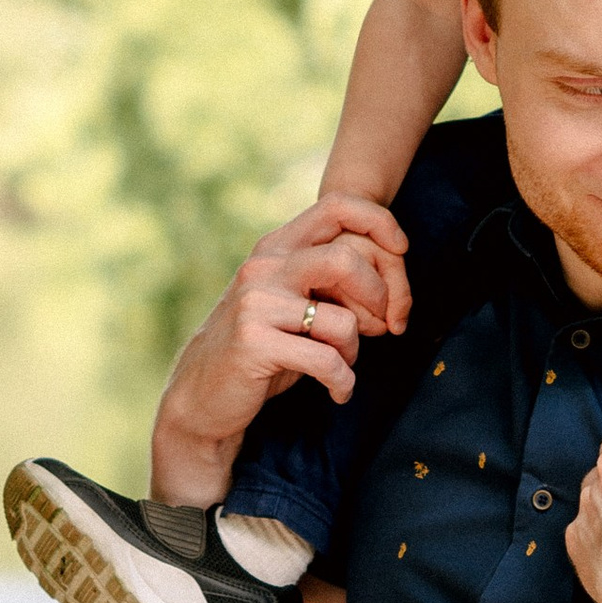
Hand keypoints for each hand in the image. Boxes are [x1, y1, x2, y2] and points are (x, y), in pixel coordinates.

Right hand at [151, 193, 410, 502]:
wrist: (200, 396)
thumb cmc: (260, 349)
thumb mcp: (286, 301)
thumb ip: (323, 278)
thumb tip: (391, 267)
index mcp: (274, 248)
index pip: (336, 206)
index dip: (380, 223)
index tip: (402, 252)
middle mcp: (264, 267)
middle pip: (347, 259)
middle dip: (379, 298)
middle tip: (382, 328)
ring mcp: (256, 303)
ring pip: (342, 320)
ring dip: (355, 352)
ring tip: (343, 367)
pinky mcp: (255, 342)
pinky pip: (327, 360)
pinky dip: (342, 382)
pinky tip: (338, 392)